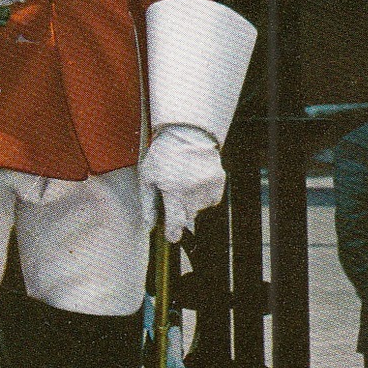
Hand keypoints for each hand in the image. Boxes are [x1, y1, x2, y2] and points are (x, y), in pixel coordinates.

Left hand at [139, 124, 225, 242]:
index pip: (176, 224)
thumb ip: (149, 204)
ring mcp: (208, 187)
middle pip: (188, 218)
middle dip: (180, 212)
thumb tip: (150, 225)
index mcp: (174, 192)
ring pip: (200, 208)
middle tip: (174, 194)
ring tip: (184, 184)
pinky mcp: (218, 182)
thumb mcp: (148, 177)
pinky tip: (195, 182)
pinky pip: (211, 199)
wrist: (186, 132)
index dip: (173, 233)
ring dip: (192, 203)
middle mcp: (193, 192)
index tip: (171, 235)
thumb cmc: (163, 154)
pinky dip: (203, 195)